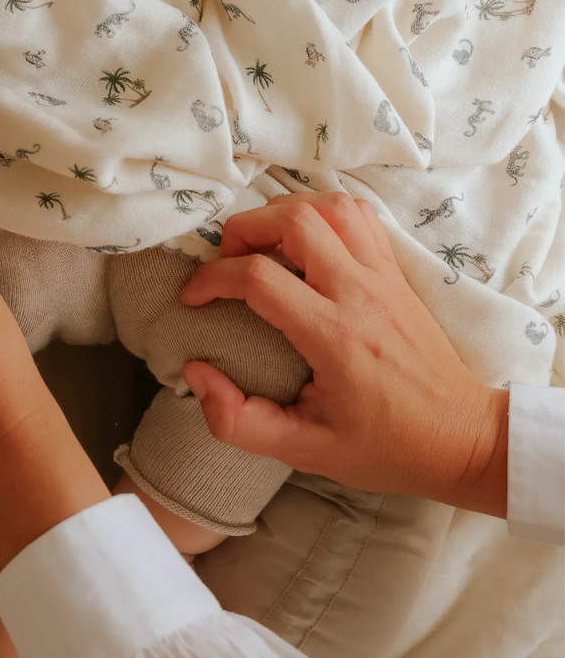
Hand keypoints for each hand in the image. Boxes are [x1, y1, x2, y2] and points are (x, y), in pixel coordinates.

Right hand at [180, 194, 508, 516]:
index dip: (211, 279)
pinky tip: (306, 241)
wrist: (464, 439)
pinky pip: (358, 215)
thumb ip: (239, 421)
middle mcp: (360, 293)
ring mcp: (383, 276)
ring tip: (264, 245)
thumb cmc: (387, 448)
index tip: (193, 298)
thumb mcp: (306, 453)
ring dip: (285, 213)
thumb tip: (196, 374)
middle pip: (293, 220)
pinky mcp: (396, 272)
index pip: (259, 278)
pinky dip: (323, 212)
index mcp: (335, 337)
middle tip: (227, 261)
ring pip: (329, 205)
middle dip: (244, 229)